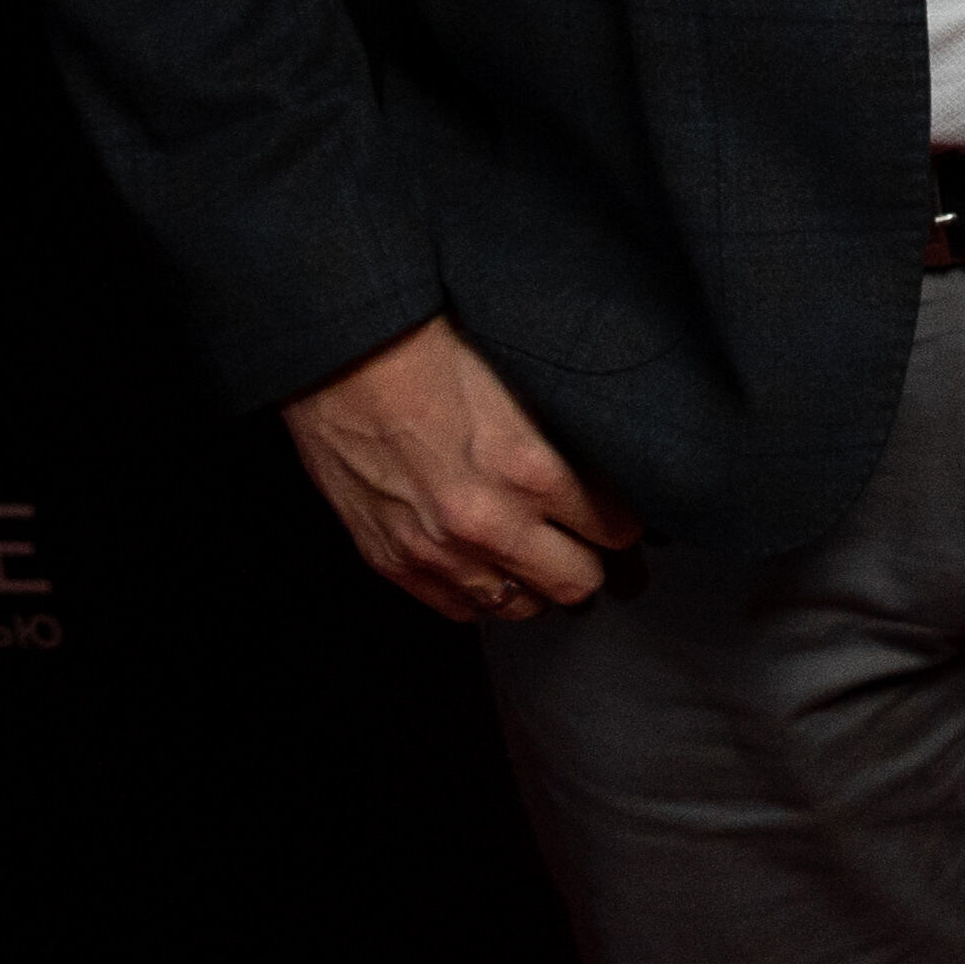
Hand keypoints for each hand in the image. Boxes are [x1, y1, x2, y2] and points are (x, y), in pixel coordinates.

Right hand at [283, 317, 632, 623]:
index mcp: (531, 472)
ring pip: (521, 606)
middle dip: (591, 561)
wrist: (341, 355)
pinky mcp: (392, 560)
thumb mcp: (523, 388)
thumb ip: (565, 442)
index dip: (622, 522)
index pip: (615, 528)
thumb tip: (604, 474)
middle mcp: (488, 523)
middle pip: (578, 582)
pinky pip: (459, 609)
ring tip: (536, 558)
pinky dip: (481, 593)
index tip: (619, 516)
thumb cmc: (432, 354)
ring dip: (536, 583)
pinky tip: (487, 569)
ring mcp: (437, 550)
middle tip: (588, 545)